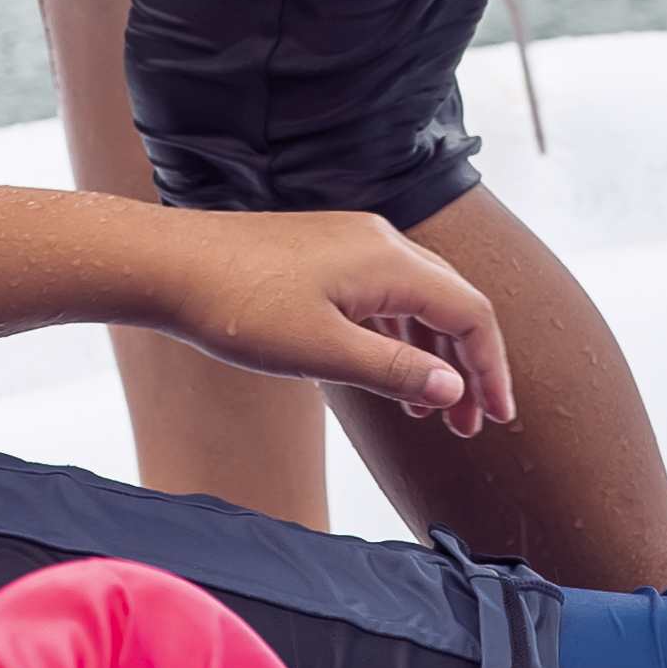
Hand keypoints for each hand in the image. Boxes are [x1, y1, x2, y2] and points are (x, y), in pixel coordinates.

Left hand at [151, 209, 516, 435]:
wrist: (170, 265)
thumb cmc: (239, 306)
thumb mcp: (323, 352)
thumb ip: (395, 370)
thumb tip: (452, 390)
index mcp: (390, 260)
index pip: (472, 313)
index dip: (491, 369)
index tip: (496, 417)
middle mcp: (380, 241)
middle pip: (452, 303)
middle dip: (467, 367)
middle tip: (469, 425)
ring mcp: (352, 243)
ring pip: (417, 300)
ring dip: (432, 354)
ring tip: (429, 411)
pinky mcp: (325, 253)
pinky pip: (384, 294)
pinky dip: (398, 335)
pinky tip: (386, 371)